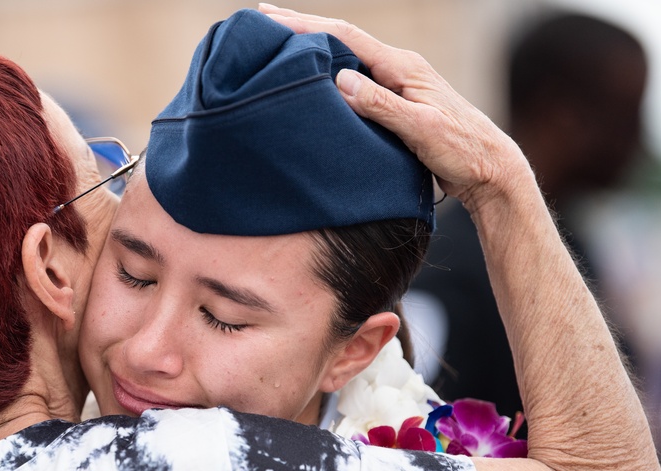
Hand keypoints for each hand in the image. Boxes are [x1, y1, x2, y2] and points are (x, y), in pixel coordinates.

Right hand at [258, 4, 533, 210]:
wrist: (490, 170)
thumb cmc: (462, 150)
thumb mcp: (420, 128)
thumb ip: (380, 104)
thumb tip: (340, 80)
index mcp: (402, 66)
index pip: (345, 37)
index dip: (305, 25)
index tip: (269, 17)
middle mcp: (398, 69)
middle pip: (341, 40)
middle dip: (302, 28)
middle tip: (263, 20)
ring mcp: (397, 85)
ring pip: (347, 61)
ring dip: (314, 51)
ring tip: (279, 47)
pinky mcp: (396, 105)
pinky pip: (355, 83)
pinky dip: (329, 76)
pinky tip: (314, 82)